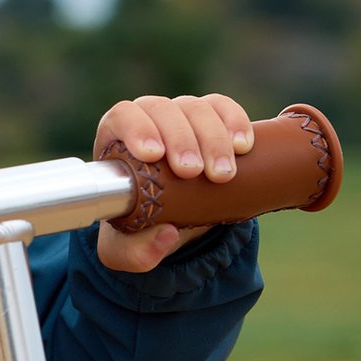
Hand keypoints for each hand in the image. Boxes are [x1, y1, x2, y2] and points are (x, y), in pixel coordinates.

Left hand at [93, 93, 254, 272]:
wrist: (173, 220)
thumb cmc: (140, 228)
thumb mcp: (127, 250)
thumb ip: (135, 252)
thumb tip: (166, 236)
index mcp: (117, 141)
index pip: (123, 116)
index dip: (137, 128)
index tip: (153, 155)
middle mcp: (149, 122)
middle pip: (163, 110)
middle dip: (181, 139)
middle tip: (193, 172)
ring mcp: (181, 117)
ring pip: (196, 108)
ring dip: (212, 138)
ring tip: (223, 174)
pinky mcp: (213, 120)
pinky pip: (224, 108)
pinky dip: (235, 122)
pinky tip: (243, 147)